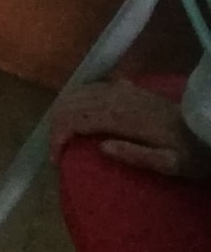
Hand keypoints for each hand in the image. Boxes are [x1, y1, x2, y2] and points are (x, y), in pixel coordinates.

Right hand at [50, 79, 210, 178]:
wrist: (208, 129)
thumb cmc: (190, 152)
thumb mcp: (171, 164)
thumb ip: (137, 156)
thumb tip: (101, 148)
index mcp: (124, 116)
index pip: (77, 119)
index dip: (59, 137)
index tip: (56, 159)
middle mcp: (117, 97)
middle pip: (71, 103)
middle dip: (56, 125)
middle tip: (55, 150)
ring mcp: (120, 88)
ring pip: (77, 92)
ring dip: (62, 112)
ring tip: (60, 134)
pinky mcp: (125, 87)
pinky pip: (89, 87)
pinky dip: (74, 100)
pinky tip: (74, 112)